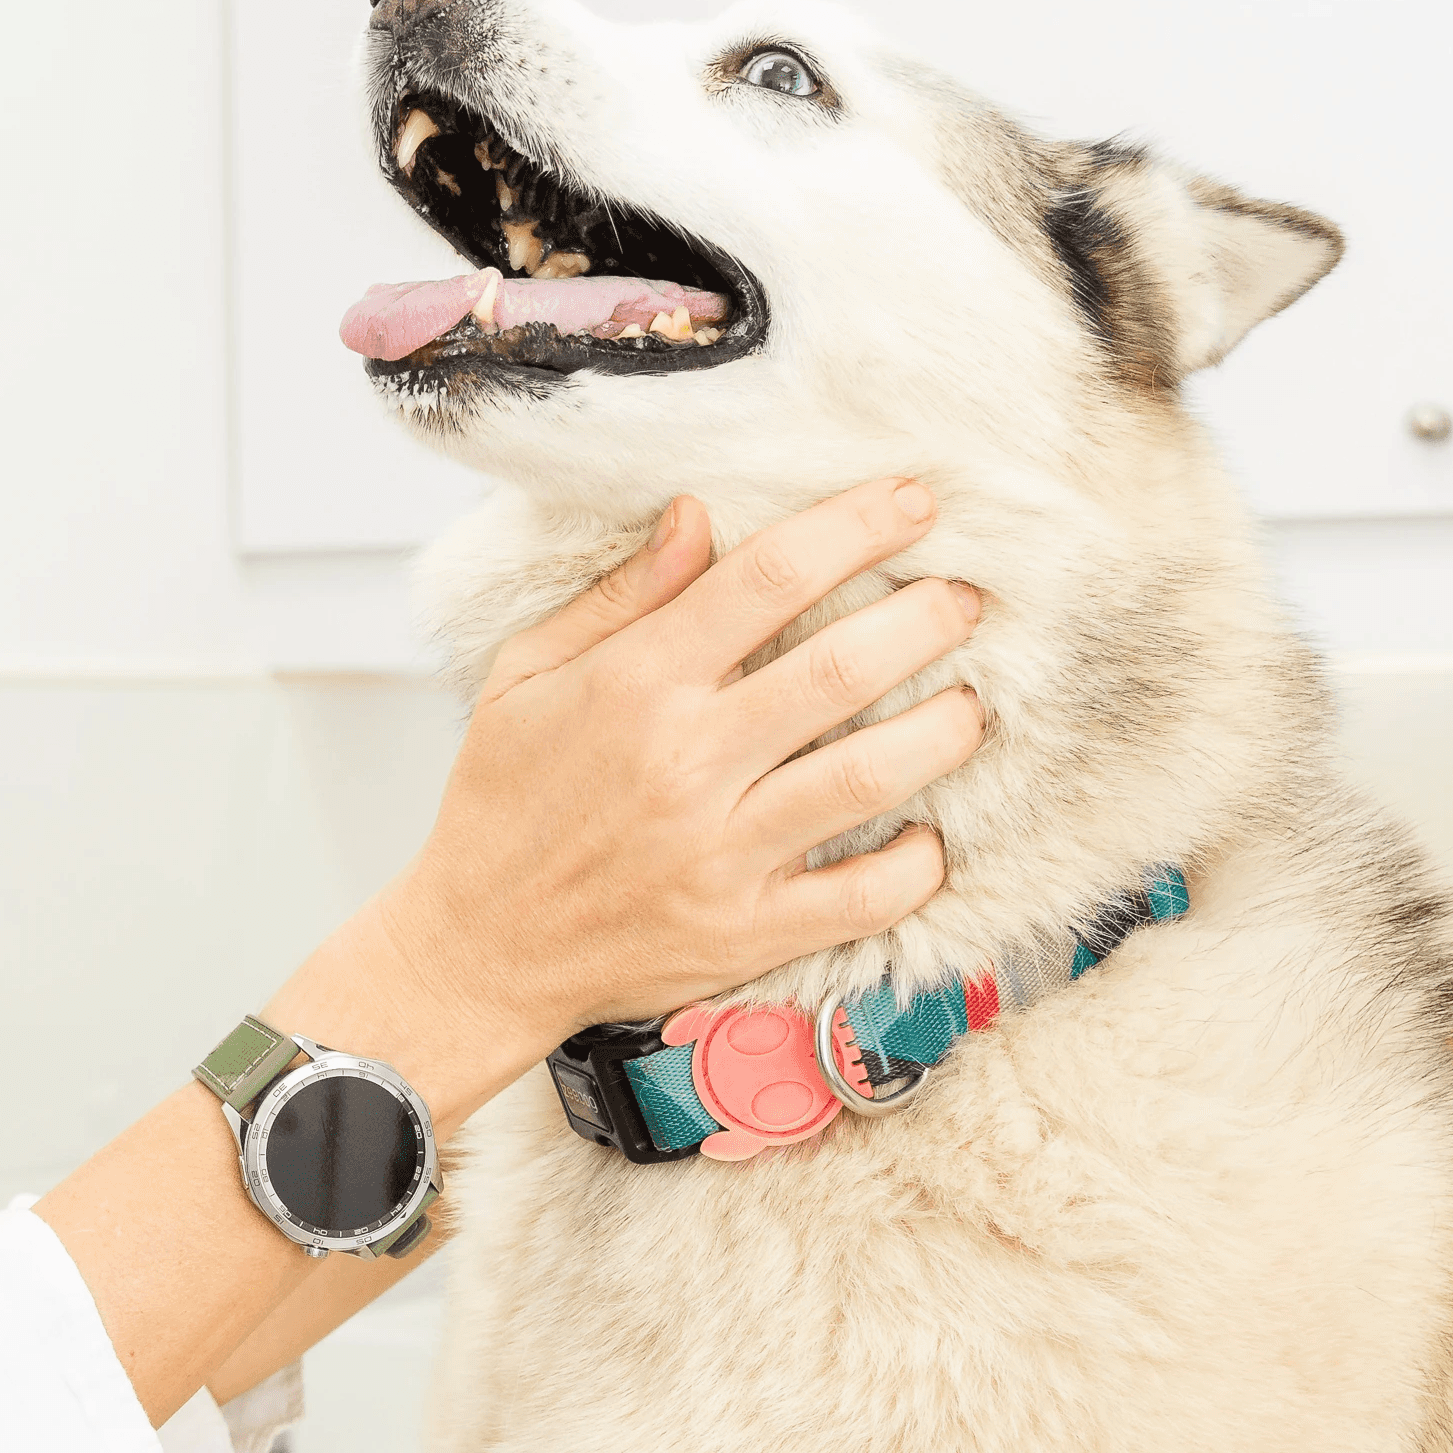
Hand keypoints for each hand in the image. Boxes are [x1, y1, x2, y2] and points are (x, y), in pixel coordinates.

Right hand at [360, 478, 982, 1071]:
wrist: (480, 950)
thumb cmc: (503, 806)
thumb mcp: (526, 677)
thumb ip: (618, 598)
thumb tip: (697, 515)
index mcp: (635, 686)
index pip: (769, 578)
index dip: (854, 527)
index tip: (909, 503)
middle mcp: (687, 763)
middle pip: (843, 666)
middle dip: (928, 617)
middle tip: (967, 598)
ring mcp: (724, 852)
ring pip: (872, 773)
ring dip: (945, 727)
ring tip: (972, 702)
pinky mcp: (748, 928)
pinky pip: (865, 896)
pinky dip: (916, 863)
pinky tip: (928, 832)